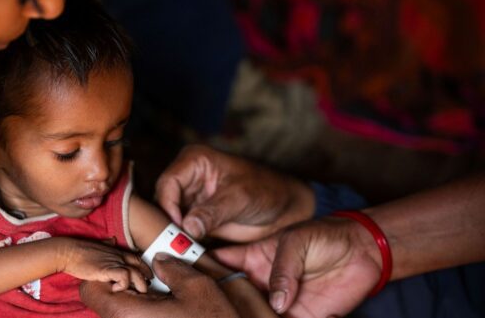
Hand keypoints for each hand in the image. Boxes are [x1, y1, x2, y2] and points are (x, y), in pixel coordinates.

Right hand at [57, 238, 151, 292]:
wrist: (69, 252)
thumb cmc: (81, 250)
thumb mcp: (98, 245)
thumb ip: (107, 243)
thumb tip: (113, 239)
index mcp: (117, 251)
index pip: (137, 259)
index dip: (144, 268)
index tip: (146, 277)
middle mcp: (119, 256)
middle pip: (141, 266)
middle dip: (145, 278)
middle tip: (144, 287)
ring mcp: (114, 262)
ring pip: (136, 273)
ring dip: (139, 284)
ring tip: (136, 292)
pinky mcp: (107, 269)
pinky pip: (124, 277)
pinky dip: (123, 285)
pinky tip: (116, 289)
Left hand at [80, 253, 239, 317]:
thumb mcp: (196, 287)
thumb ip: (171, 268)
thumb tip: (158, 261)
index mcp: (128, 315)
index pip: (90, 291)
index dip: (104, 274)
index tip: (126, 269)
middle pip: (104, 303)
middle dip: (121, 287)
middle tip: (148, 281)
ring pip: (118, 315)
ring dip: (133, 303)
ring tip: (160, 297)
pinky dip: (142, 314)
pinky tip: (164, 311)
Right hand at [155, 145, 314, 241]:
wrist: (285, 210)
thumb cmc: (267, 191)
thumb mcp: (240, 198)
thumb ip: (212, 211)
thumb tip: (188, 226)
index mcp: (195, 161)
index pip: (168, 183)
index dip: (168, 206)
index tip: (178, 228)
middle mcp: (187, 178)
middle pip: (163, 202)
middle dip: (168, 224)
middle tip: (175, 245)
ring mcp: (190, 199)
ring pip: (168, 219)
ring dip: (173, 236)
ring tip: (182, 251)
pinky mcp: (195, 218)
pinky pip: (179, 231)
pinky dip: (182, 243)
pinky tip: (188, 253)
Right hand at [213, 217, 381, 316]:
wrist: (363, 251)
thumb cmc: (326, 235)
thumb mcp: (296, 241)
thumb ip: (282, 269)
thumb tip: (275, 301)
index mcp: (252, 258)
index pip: (219, 264)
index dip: (200, 267)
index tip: (181, 271)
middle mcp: (260, 282)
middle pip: (230, 296)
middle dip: (217, 303)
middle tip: (202, 309)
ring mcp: (277, 302)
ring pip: (250, 316)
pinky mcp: (299, 317)